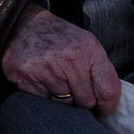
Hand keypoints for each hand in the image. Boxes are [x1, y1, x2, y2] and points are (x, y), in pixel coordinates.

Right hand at [1, 3, 120, 113]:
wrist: (24, 24)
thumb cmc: (60, 38)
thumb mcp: (86, 44)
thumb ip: (100, 71)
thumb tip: (107, 104)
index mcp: (89, 49)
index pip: (108, 91)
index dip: (107, 106)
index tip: (102, 109)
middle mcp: (69, 58)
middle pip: (86, 102)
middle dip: (81, 101)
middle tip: (72, 88)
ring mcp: (47, 68)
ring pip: (65, 104)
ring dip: (61, 98)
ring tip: (54, 79)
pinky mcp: (27, 77)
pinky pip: (44, 102)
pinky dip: (44, 96)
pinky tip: (41, 80)